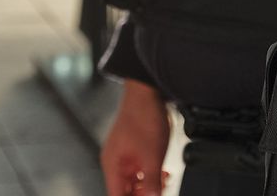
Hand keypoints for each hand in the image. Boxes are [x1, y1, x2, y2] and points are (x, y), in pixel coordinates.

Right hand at [100, 80, 170, 195]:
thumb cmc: (144, 117)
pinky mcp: (133, 148)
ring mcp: (123, 155)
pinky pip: (139, 169)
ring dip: (148, 186)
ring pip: (133, 181)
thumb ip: (152, 182)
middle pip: (125, 191)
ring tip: (164, 182)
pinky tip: (162, 173)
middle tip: (159, 192)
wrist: (148, 92)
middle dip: (142, 194)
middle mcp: (115, 162)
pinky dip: (150, 175)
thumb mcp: (152, 156)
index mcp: (112, 165)